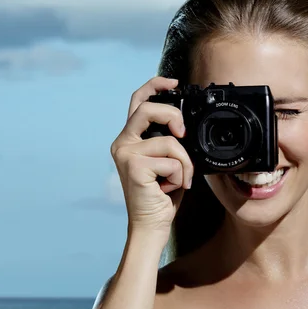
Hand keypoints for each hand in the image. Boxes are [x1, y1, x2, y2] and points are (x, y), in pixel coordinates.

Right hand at [110, 76, 193, 240]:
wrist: (151, 225)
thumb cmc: (161, 195)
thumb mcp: (167, 161)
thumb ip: (169, 141)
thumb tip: (185, 126)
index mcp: (130, 139)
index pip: (138, 101)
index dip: (155, 85)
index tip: (173, 83)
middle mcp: (122, 143)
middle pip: (148, 108)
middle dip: (173, 115)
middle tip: (183, 134)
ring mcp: (125, 154)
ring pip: (170, 142)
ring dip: (184, 164)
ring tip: (178, 181)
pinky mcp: (134, 167)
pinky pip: (172, 161)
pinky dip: (179, 176)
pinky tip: (169, 189)